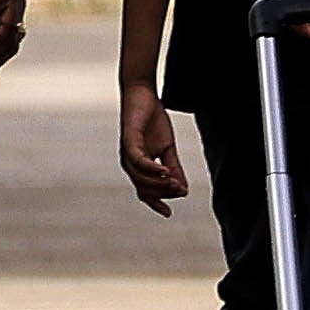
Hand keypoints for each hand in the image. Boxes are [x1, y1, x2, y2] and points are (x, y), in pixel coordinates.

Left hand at [114, 83, 186, 214]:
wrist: (142, 96)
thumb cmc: (152, 121)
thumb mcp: (167, 147)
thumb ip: (173, 166)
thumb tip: (183, 187)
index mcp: (139, 167)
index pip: (145, 191)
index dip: (155, 203)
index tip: (168, 213)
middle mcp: (130, 164)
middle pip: (144, 188)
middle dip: (163, 193)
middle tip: (181, 191)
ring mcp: (127, 154)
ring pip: (140, 178)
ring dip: (159, 183)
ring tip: (176, 184)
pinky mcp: (128, 142)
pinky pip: (139, 162)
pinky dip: (152, 169)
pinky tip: (166, 171)